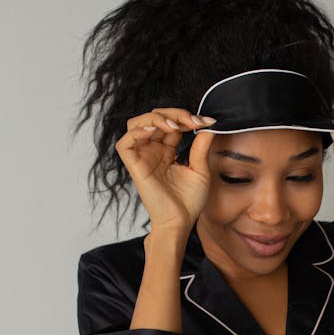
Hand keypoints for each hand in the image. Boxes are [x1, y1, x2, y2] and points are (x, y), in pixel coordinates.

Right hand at [115, 108, 216, 231]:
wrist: (180, 221)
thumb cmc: (189, 201)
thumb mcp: (201, 169)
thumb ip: (201, 147)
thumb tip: (208, 126)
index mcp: (167, 151)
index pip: (171, 123)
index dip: (186, 117)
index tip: (206, 122)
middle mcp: (153, 151)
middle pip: (154, 117)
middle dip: (174, 113)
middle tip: (192, 121)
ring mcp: (142, 157)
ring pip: (136, 124)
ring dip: (155, 118)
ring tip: (174, 126)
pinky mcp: (134, 166)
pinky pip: (125, 142)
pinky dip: (137, 132)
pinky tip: (155, 132)